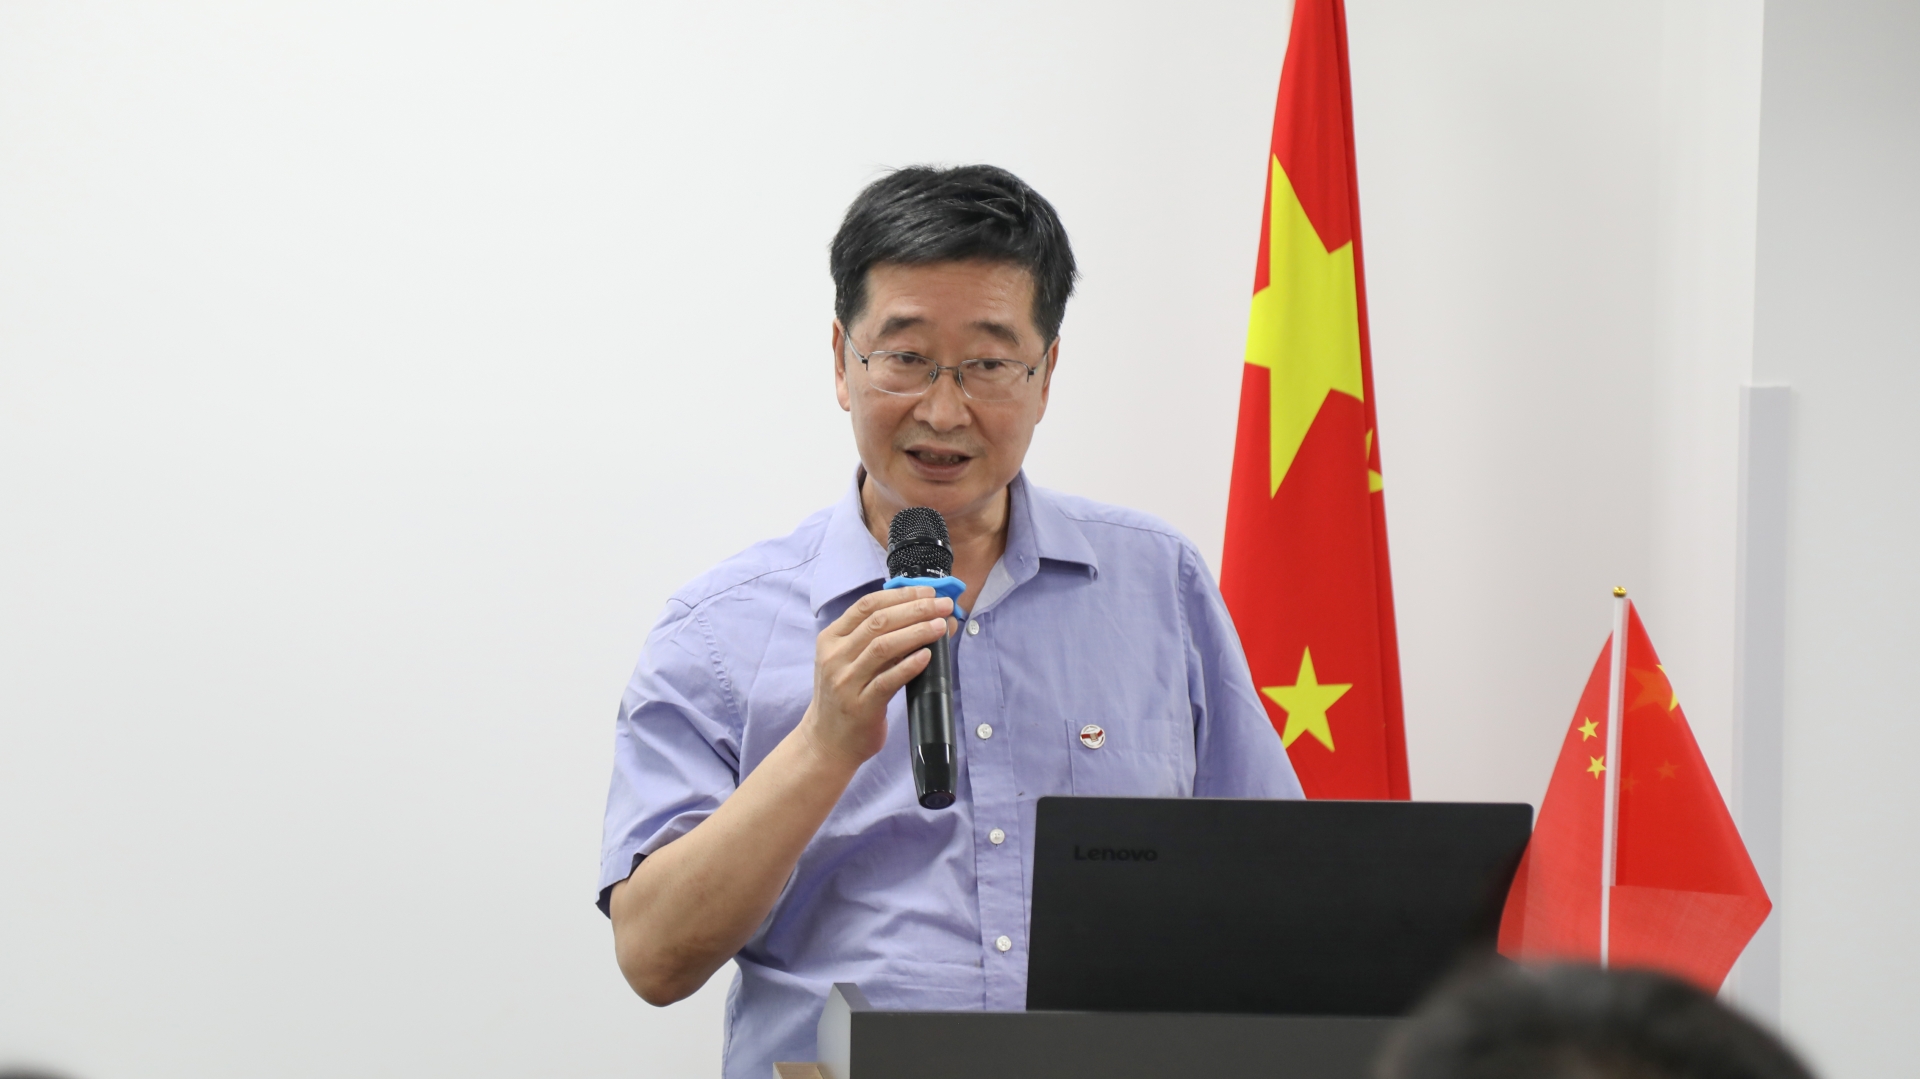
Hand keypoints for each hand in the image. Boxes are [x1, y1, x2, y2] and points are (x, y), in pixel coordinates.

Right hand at [800, 586, 953, 770]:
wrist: (827, 742)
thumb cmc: (846, 697)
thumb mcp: (852, 662)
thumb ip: (883, 639)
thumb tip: (932, 617)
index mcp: (831, 639)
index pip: (867, 605)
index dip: (901, 595)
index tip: (928, 591)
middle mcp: (835, 656)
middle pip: (878, 621)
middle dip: (915, 609)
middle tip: (943, 605)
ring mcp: (846, 681)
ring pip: (883, 646)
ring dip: (916, 632)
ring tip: (941, 626)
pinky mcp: (861, 706)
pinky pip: (887, 681)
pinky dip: (909, 665)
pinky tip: (928, 655)